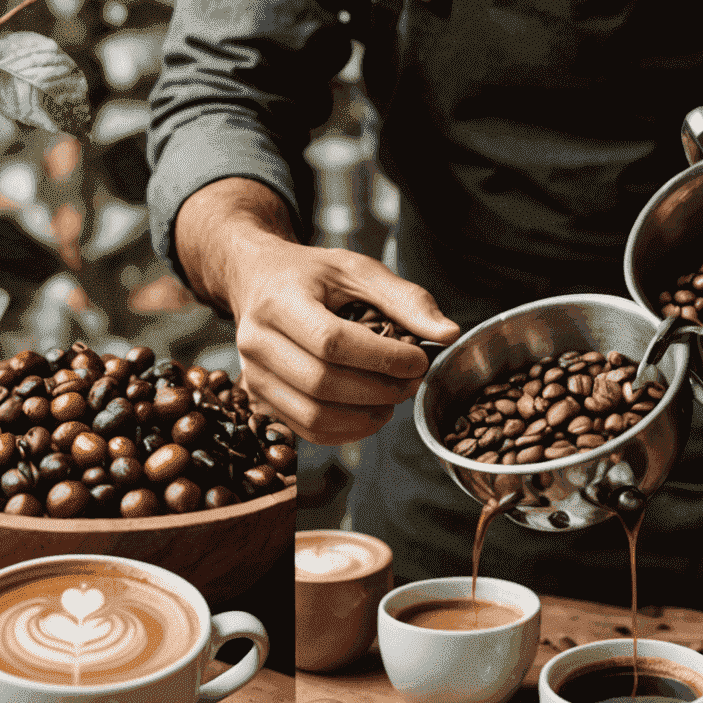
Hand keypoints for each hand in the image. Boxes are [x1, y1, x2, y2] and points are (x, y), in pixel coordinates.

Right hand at [226, 233, 459, 444]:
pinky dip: (346, 431)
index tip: (419, 360)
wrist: (257, 281)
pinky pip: (305, 430)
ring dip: (365, 417)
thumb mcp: (359, 271)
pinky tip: (372, 413)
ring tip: (394, 400)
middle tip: (412, 382)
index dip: (382, 357)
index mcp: (279, 301)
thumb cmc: (312, 274)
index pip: (332, 341)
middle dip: (380, 390)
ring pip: (313, 415)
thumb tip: (449, 334)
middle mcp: (256, 341)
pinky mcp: (258, 400)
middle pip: (323, 383)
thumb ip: (406, 299)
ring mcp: (252, 376)